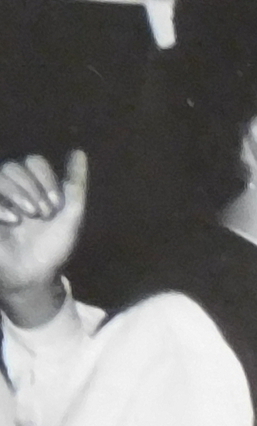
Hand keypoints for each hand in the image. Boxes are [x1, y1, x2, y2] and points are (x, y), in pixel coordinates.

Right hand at [0, 150, 86, 328]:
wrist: (34, 274)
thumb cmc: (53, 246)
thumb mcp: (71, 214)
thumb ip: (75, 184)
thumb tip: (80, 151)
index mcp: (33, 187)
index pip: (34, 161)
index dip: (46, 180)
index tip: (57, 206)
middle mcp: (11, 189)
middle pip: (15, 166)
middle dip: (34, 189)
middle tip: (43, 214)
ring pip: (1, 174)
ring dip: (19, 194)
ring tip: (28, 217)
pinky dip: (2, 205)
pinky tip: (12, 221)